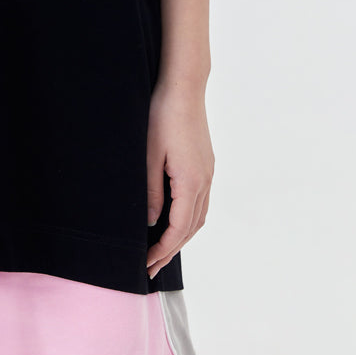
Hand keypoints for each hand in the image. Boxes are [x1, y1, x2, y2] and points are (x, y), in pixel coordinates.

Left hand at [145, 82, 213, 280]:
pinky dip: (188, 219)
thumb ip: (151, 192)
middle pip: (191, 227)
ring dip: (182, 236)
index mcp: (190, 182)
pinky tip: (176, 220)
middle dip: (172, 249)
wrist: (183, 88)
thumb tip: (152, 222)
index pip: (178, 228)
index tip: (147, 263)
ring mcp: (208, 172)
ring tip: (163, 250)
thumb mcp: (148, 155)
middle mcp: (204, 181)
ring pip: (199, 216)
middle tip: (152, 266)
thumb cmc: (162, 117)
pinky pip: (200, 202)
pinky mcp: (206, 164)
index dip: (163, 249)